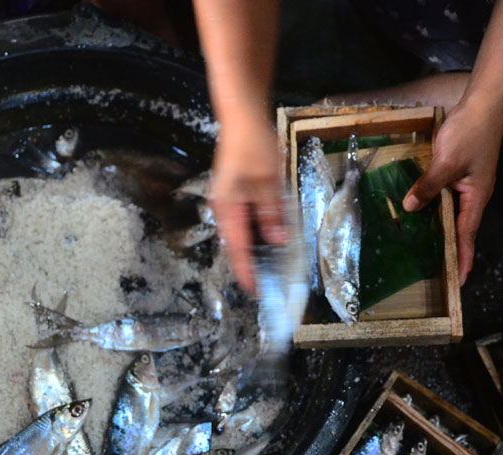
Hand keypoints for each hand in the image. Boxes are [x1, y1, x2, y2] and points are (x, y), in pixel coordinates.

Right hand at [210, 117, 287, 292]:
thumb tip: (277, 241)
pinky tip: (272, 239)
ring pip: (243, 234)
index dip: (247, 271)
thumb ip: (272, 213)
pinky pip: (247, 221)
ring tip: (272, 268)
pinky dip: (259, 233)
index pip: (238, 248)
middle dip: (252, 265)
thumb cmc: (253, 145)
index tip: (256, 291)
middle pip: (238, 245)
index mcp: (229, 208)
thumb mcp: (268, 180)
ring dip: (256, 250)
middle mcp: (225, 209)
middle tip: (269, 284)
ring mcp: (230, 202)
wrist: (242, 116)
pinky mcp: (237, 194)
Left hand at [403, 99, 502, 284]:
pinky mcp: (460, 173)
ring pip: (453, 213)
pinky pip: (448, 198)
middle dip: (452, 250)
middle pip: (461, 228)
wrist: (483, 105)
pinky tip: (423, 213)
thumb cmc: (469, 133)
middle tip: (440, 273)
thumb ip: (429, 186)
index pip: (468, 235)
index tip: (460, 280)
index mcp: (477, 197)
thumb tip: (411, 208)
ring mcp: (468, 184)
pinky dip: (436, 208)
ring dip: (443, 231)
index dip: (463, 258)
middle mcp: (475, 195)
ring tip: (429, 250)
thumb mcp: (446, 162)